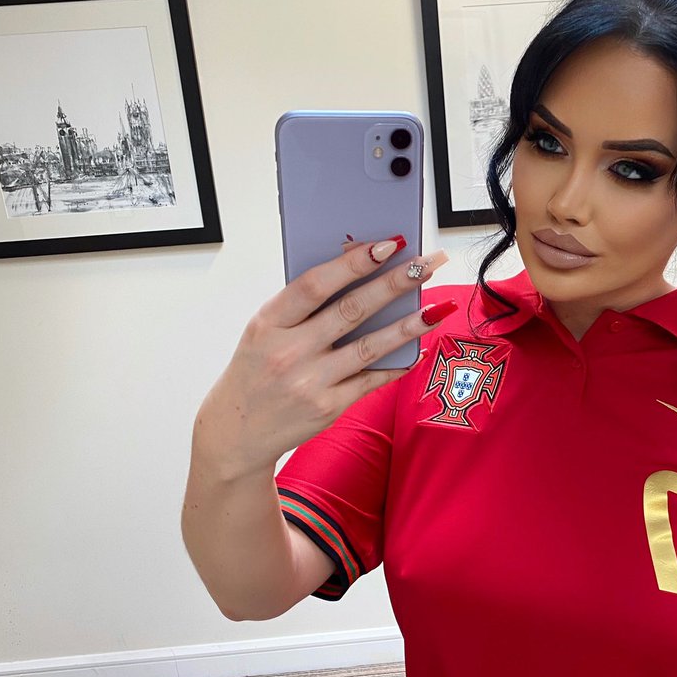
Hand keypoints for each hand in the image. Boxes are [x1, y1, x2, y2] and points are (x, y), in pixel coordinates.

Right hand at [194, 237, 450, 478]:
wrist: (237, 431)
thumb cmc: (257, 369)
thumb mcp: (264, 331)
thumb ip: (302, 305)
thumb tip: (357, 265)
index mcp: (268, 322)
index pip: (315, 284)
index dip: (353, 263)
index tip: (388, 244)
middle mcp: (289, 352)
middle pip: (352, 310)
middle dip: (395, 283)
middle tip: (428, 263)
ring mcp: (310, 382)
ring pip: (370, 347)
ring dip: (409, 325)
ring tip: (439, 306)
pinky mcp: (329, 407)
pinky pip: (373, 379)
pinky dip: (398, 362)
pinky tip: (419, 347)